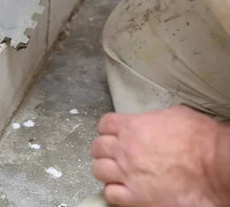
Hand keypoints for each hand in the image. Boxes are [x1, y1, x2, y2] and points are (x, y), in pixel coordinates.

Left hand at [92, 106, 227, 206]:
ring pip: (98, 170)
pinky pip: (110, 194)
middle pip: (97, 147)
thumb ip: (153, 119)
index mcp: (131, 127)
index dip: (107, 129)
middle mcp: (124, 149)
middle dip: (104, 150)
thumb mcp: (174, 115)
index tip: (112, 134)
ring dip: (106, 170)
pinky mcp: (136, 196)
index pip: (104, 124)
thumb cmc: (201, 140)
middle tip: (115, 154)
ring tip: (117, 172)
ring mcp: (127, 173)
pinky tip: (124, 189)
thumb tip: (150, 123)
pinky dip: (114, 192)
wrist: (215, 166)